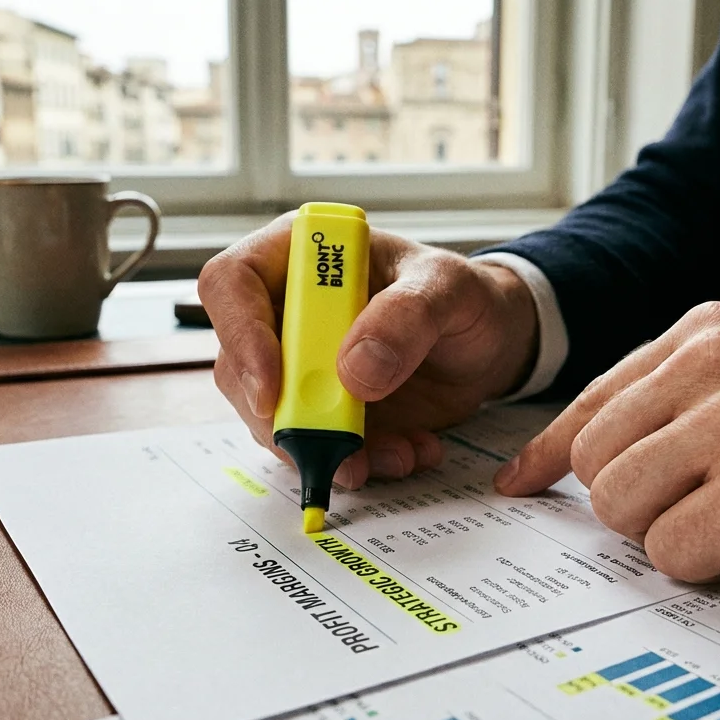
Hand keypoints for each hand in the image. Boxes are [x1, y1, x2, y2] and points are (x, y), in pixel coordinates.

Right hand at [199, 213, 538, 487]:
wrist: (487, 342)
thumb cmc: (461, 296)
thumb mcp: (449, 289)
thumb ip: (407, 316)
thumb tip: (353, 370)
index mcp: (298, 256)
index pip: (232, 284)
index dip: (241, 337)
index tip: (275, 390)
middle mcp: (284, 313)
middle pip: (240, 368)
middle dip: (287, 418)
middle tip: (343, 448)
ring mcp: (297, 368)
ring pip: (272, 420)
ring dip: (328, 450)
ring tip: (399, 453)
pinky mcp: (319, 414)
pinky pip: (314, 449)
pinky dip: (357, 464)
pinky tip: (407, 453)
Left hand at [494, 301, 719, 596]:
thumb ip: (690, 397)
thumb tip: (595, 460)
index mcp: (709, 330)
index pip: (592, 399)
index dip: (548, 452)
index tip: (520, 483)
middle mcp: (713, 364)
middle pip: (596, 462)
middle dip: (635, 505)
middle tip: (702, 515)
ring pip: (620, 508)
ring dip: (670, 536)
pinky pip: (672, 554)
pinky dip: (711, 569)